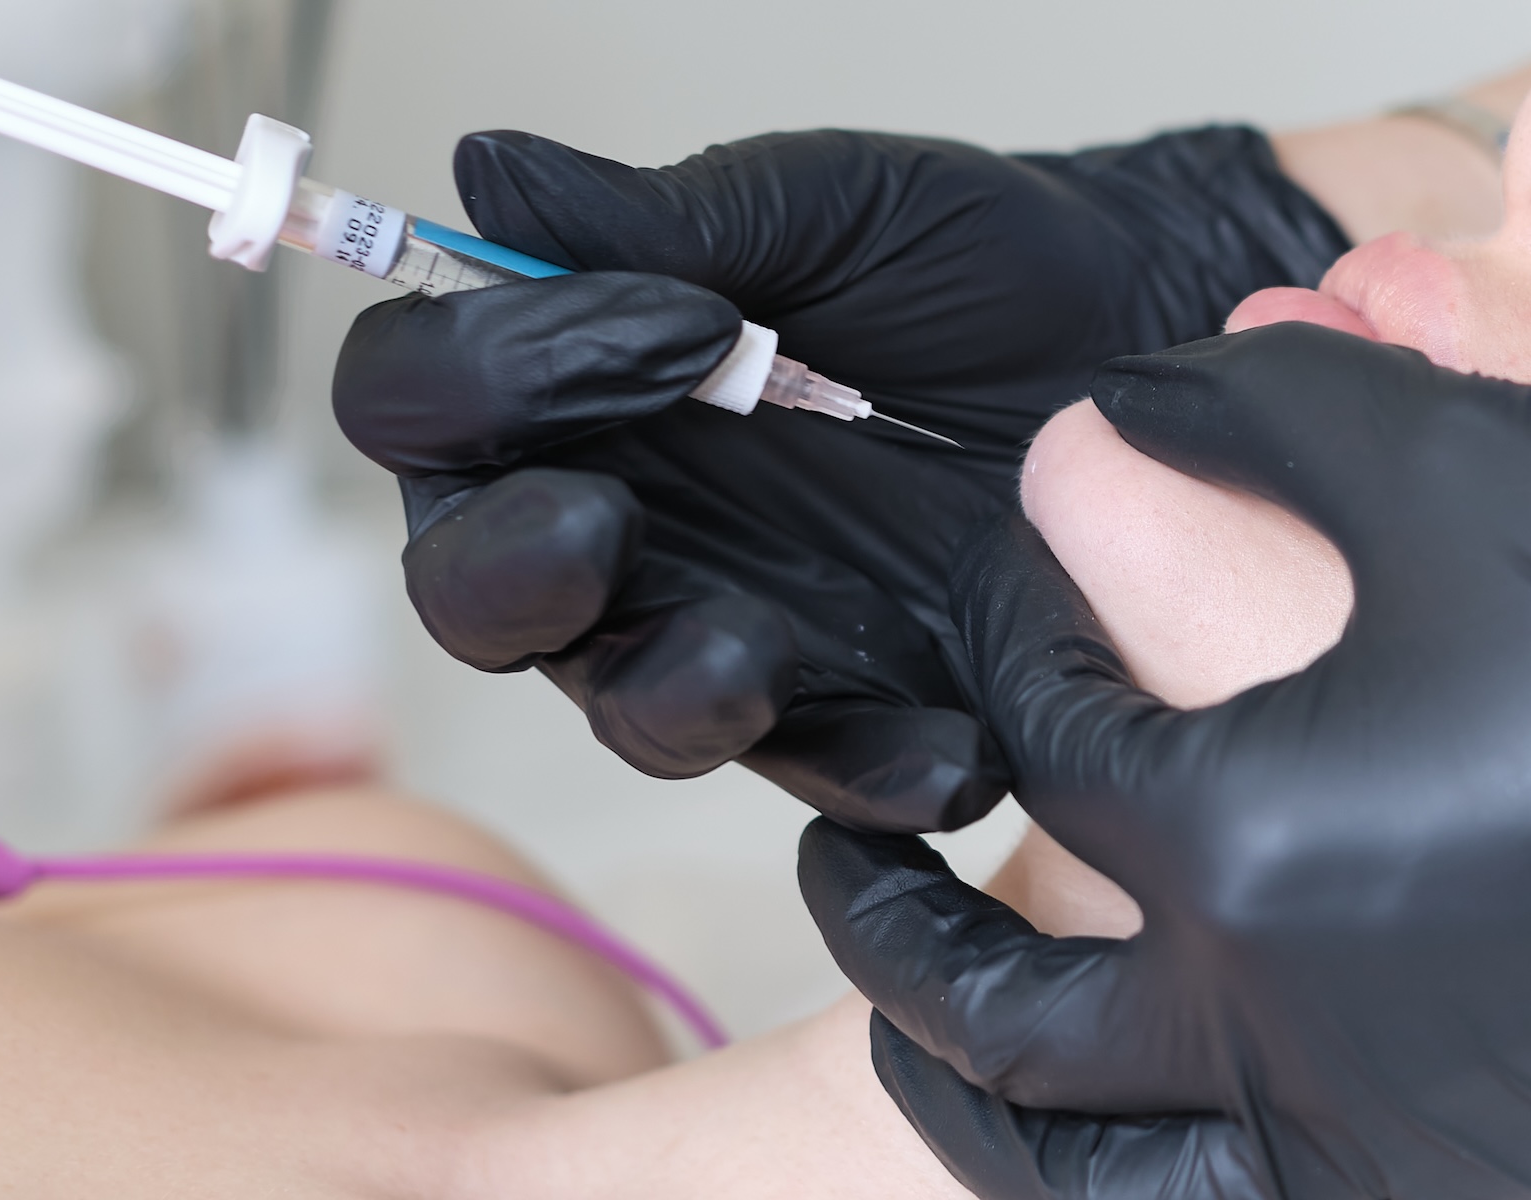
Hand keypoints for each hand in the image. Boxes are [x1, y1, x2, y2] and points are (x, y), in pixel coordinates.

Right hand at [333, 127, 1345, 830]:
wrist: (1140, 340)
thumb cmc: (968, 263)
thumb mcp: (819, 213)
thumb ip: (657, 218)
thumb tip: (487, 174)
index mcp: (571, 395)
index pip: (420, 405)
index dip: (486, 374)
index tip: (663, 317)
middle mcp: (618, 529)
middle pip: (472, 593)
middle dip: (513, 571)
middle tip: (604, 520)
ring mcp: (725, 628)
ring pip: (624, 711)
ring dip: (667, 691)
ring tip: (756, 645)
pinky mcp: (852, 709)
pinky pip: (828, 775)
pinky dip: (874, 775)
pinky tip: (949, 745)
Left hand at [801, 323, 1530, 1196]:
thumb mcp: (1485, 484)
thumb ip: (1288, 414)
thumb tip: (1123, 408)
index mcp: (1246, 848)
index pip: (1044, 727)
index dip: (1009, 644)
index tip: (1012, 601)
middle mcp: (1261, 1038)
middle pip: (977, 1000)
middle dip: (879, 923)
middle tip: (837, 863)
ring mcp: (1346, 1161)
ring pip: (1060, 1169)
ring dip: (958, 1094)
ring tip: (911, 1025)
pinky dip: (1095, 1194)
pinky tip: (1091, 1143)